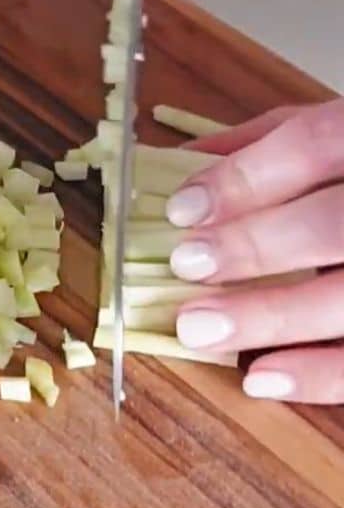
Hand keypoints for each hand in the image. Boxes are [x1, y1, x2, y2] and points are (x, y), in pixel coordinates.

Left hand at [165, 100, 343, 402]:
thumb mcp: (331, 129)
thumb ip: (262, 145)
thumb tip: (177, 166)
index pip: (315, 144)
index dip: (245, 178)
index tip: (182, 210)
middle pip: (333, 225)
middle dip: (254, 246)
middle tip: (187, 266)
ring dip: (273, 317)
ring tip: (200, 328)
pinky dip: (321, 375)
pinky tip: (261, 378)